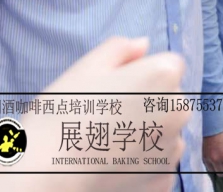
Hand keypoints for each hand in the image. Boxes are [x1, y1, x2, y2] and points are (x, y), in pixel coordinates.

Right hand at [0, 37, 187, 191]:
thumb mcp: (86, 67)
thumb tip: (144, 44)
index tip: (114, 90)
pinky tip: (111, 166)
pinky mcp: (164, 181)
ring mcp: (174, 150)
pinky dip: (140, 166)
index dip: (140, 75)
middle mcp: (179, 110)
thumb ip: (120, 49)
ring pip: (164, 134)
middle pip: (169, 100)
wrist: (44, 178)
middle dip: (147, 104)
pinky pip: (157, 165)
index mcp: (165, 75)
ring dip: (145, 135)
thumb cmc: (62, 115)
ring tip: (105, 144)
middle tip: (106, 116)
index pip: (167, 67)